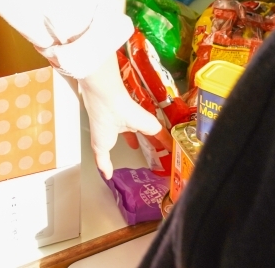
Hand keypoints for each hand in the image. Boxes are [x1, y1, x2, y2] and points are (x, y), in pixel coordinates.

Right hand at [77, 59, 161, 178]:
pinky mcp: (151, 117)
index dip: (131, 139)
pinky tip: (173, 143)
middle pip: (141, 130)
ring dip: (157, 137)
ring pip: (151, 129)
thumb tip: (107, 176)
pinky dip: (166, 139)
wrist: (107, 98)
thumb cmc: (102, 120)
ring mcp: (140, 115)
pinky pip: (161, 131)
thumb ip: (103, 162)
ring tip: (164, 143)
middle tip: (154, 145)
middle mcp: (130, 118)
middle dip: (146, 137)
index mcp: (118, 125)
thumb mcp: (101, 146)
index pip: (127, 133)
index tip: (135, 146)